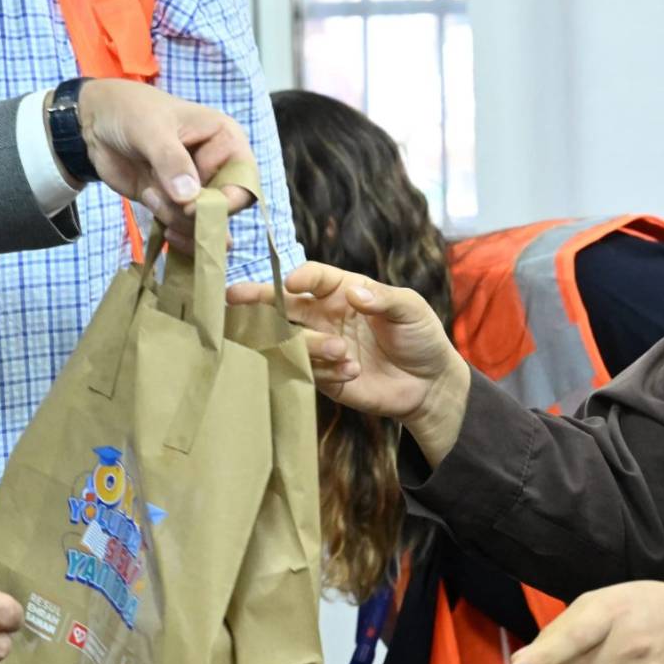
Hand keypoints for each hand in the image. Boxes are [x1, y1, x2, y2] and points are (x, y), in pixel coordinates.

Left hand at [71, 79, 255, 249]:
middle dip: (194, 216)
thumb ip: (171, 161)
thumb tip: (189, 198)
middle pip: (225, 212)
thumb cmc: (130, 112)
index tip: (191, 207)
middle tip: (160, 198)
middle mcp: (218, 169)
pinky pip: (191, 236)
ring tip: (150, 196)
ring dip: (178, 223)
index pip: (244, 183)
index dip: (224, 202)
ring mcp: (199, 192)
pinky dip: (178, 240)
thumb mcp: (150, 129)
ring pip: (206, 228)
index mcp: (224, 141)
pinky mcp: (179, 209)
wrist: (98, 124)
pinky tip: (161, 229)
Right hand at [227, 261, 469, 464]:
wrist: (428, 385)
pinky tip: (353, 372)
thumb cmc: (421, 337)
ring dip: (311, 346)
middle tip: (234, 298)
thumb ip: (384, 299)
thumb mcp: (410, 310)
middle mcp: (326, 317)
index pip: (313, 279)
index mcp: (344, 292)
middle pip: (283, 306)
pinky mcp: (323, 378)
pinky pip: (306, 372)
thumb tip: (353, 292)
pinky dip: (325, 371)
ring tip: (344, 354)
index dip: (299, 278)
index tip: (290, 284)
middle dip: (258, 301)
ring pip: (292, 341)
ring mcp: (322, 348)